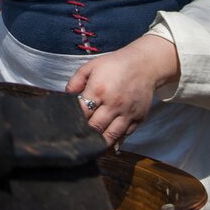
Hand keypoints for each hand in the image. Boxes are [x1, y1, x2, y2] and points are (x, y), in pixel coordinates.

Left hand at [65, 34, 179, 146]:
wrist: (144, 64)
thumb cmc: (115, 65)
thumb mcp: (90, 67)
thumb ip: (75, 81)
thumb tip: (66, 96)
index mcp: (98, 90)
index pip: (82, 113)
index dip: (74, 120)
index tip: (69, 123)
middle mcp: (113, 104)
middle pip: (95, 128)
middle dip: (85, 134)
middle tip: (78, 136)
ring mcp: (127, 113)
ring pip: (111, 136)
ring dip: (99, 142)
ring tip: (91, 144)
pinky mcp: (138, 118)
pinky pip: (125, 135)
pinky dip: (115, 139)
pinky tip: (107, 139)